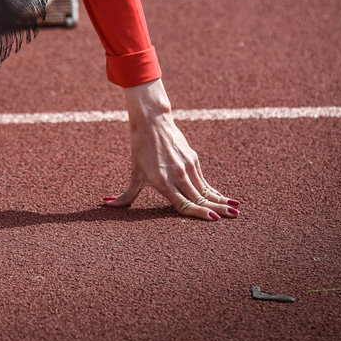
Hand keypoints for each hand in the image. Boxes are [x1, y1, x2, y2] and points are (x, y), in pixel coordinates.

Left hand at [103, 79, 239, 220]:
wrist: (152, 121)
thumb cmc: (140, 148)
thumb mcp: (134, 173)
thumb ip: (126, 194)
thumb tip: (106, 204)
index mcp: (162, 182)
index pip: (184, 204)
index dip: (199, 214)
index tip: (213, 220)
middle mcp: (177, 175)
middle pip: (201, 198)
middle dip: (217, 210)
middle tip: (233, 219)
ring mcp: (187, 166)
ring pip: (206, 189)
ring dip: (221, 200)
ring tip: (234, 210)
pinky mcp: (193, 159)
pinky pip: (204, 180)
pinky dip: (214, 190)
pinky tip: (223, 197)